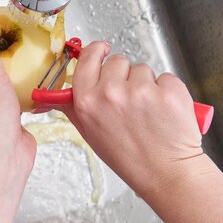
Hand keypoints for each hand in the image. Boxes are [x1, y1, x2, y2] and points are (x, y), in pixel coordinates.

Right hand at [58, 41, 203, 197]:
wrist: (164, 172)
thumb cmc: (127, 156)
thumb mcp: (88, 132)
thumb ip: (72, 106)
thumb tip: (54, 93)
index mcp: (87, 101)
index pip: (88, 57)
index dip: (97, 51)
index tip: (102, 50)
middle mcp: (111, 92)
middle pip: (117, 61)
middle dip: (123, 75)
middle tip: (128, 100)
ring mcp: (141, 90)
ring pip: (142, 69)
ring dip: (145, 83)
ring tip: (147, 110)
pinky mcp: (169, 91)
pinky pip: (165, 77)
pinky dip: (167, 90)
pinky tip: (163, 110)